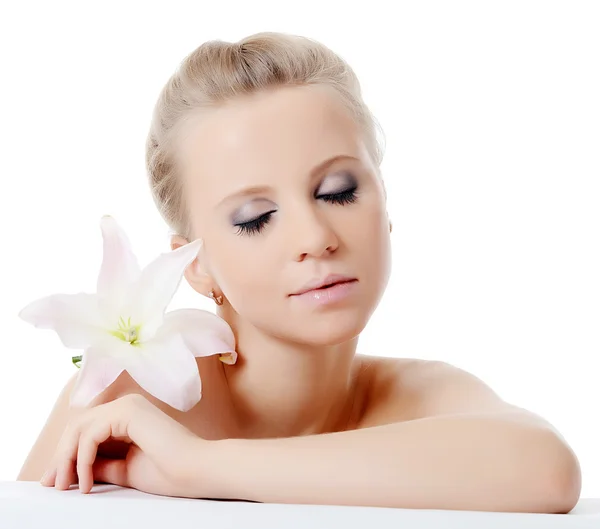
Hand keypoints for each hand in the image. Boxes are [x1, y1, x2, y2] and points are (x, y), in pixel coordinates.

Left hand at [40, 394, 202, 495]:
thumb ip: (100, 465)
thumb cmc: (170, 472)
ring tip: (66, 486)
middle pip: (78, 426)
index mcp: (129, 416)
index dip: (66, 456)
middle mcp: (126, 405)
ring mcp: (128, 405)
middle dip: (61, 457)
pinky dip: (81, 458)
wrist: (196, 470)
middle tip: (53, 485)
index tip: (57, 483)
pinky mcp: (128, 411)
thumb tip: (71, 468)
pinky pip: (90, 433)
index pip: (86, 431)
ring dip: (67, 458)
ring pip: (79, 427)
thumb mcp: (124, 470)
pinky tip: (86, 480)